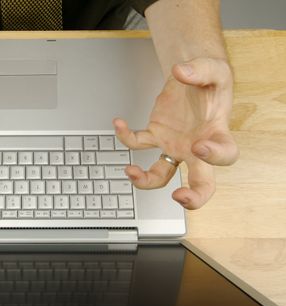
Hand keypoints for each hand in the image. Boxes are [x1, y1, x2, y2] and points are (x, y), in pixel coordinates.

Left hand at [113, 57, 238, 208]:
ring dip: (145, 180)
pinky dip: (126, 136)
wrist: (192, 76)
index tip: (200, 147)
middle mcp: (196, 148)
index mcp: (218, 134)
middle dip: (193, 197)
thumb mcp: (214, 68)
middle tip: (180, 197)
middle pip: (201, 183)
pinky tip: (119, 123)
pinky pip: (138, 143)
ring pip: (161, 175)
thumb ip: (201, 69)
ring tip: (131, 171)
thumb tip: (181, 72)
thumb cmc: (208, 80)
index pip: (226, 154)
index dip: (215, 156)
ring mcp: (174, 146)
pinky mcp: (155, 137)